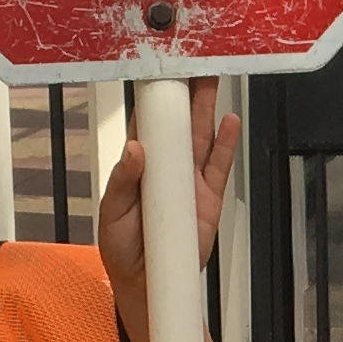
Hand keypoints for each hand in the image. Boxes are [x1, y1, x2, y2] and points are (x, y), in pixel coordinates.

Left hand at [100, 78, 243, 315]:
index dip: (154, 93)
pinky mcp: (208, 197)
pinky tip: (229, 120)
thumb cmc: (122, 245)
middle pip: (180, 120)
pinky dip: (225, 144)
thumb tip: (135, 149)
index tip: (160, 66)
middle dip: (188, 90)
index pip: (147, 120)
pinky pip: (219, 166)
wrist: (147, 282)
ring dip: (208, 108)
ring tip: (214, 76)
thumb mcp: (112, 214)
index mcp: (140, 162)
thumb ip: (123, 182)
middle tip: (195, 58)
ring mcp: (190, 179)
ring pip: (202, 136)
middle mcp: (167, 164)